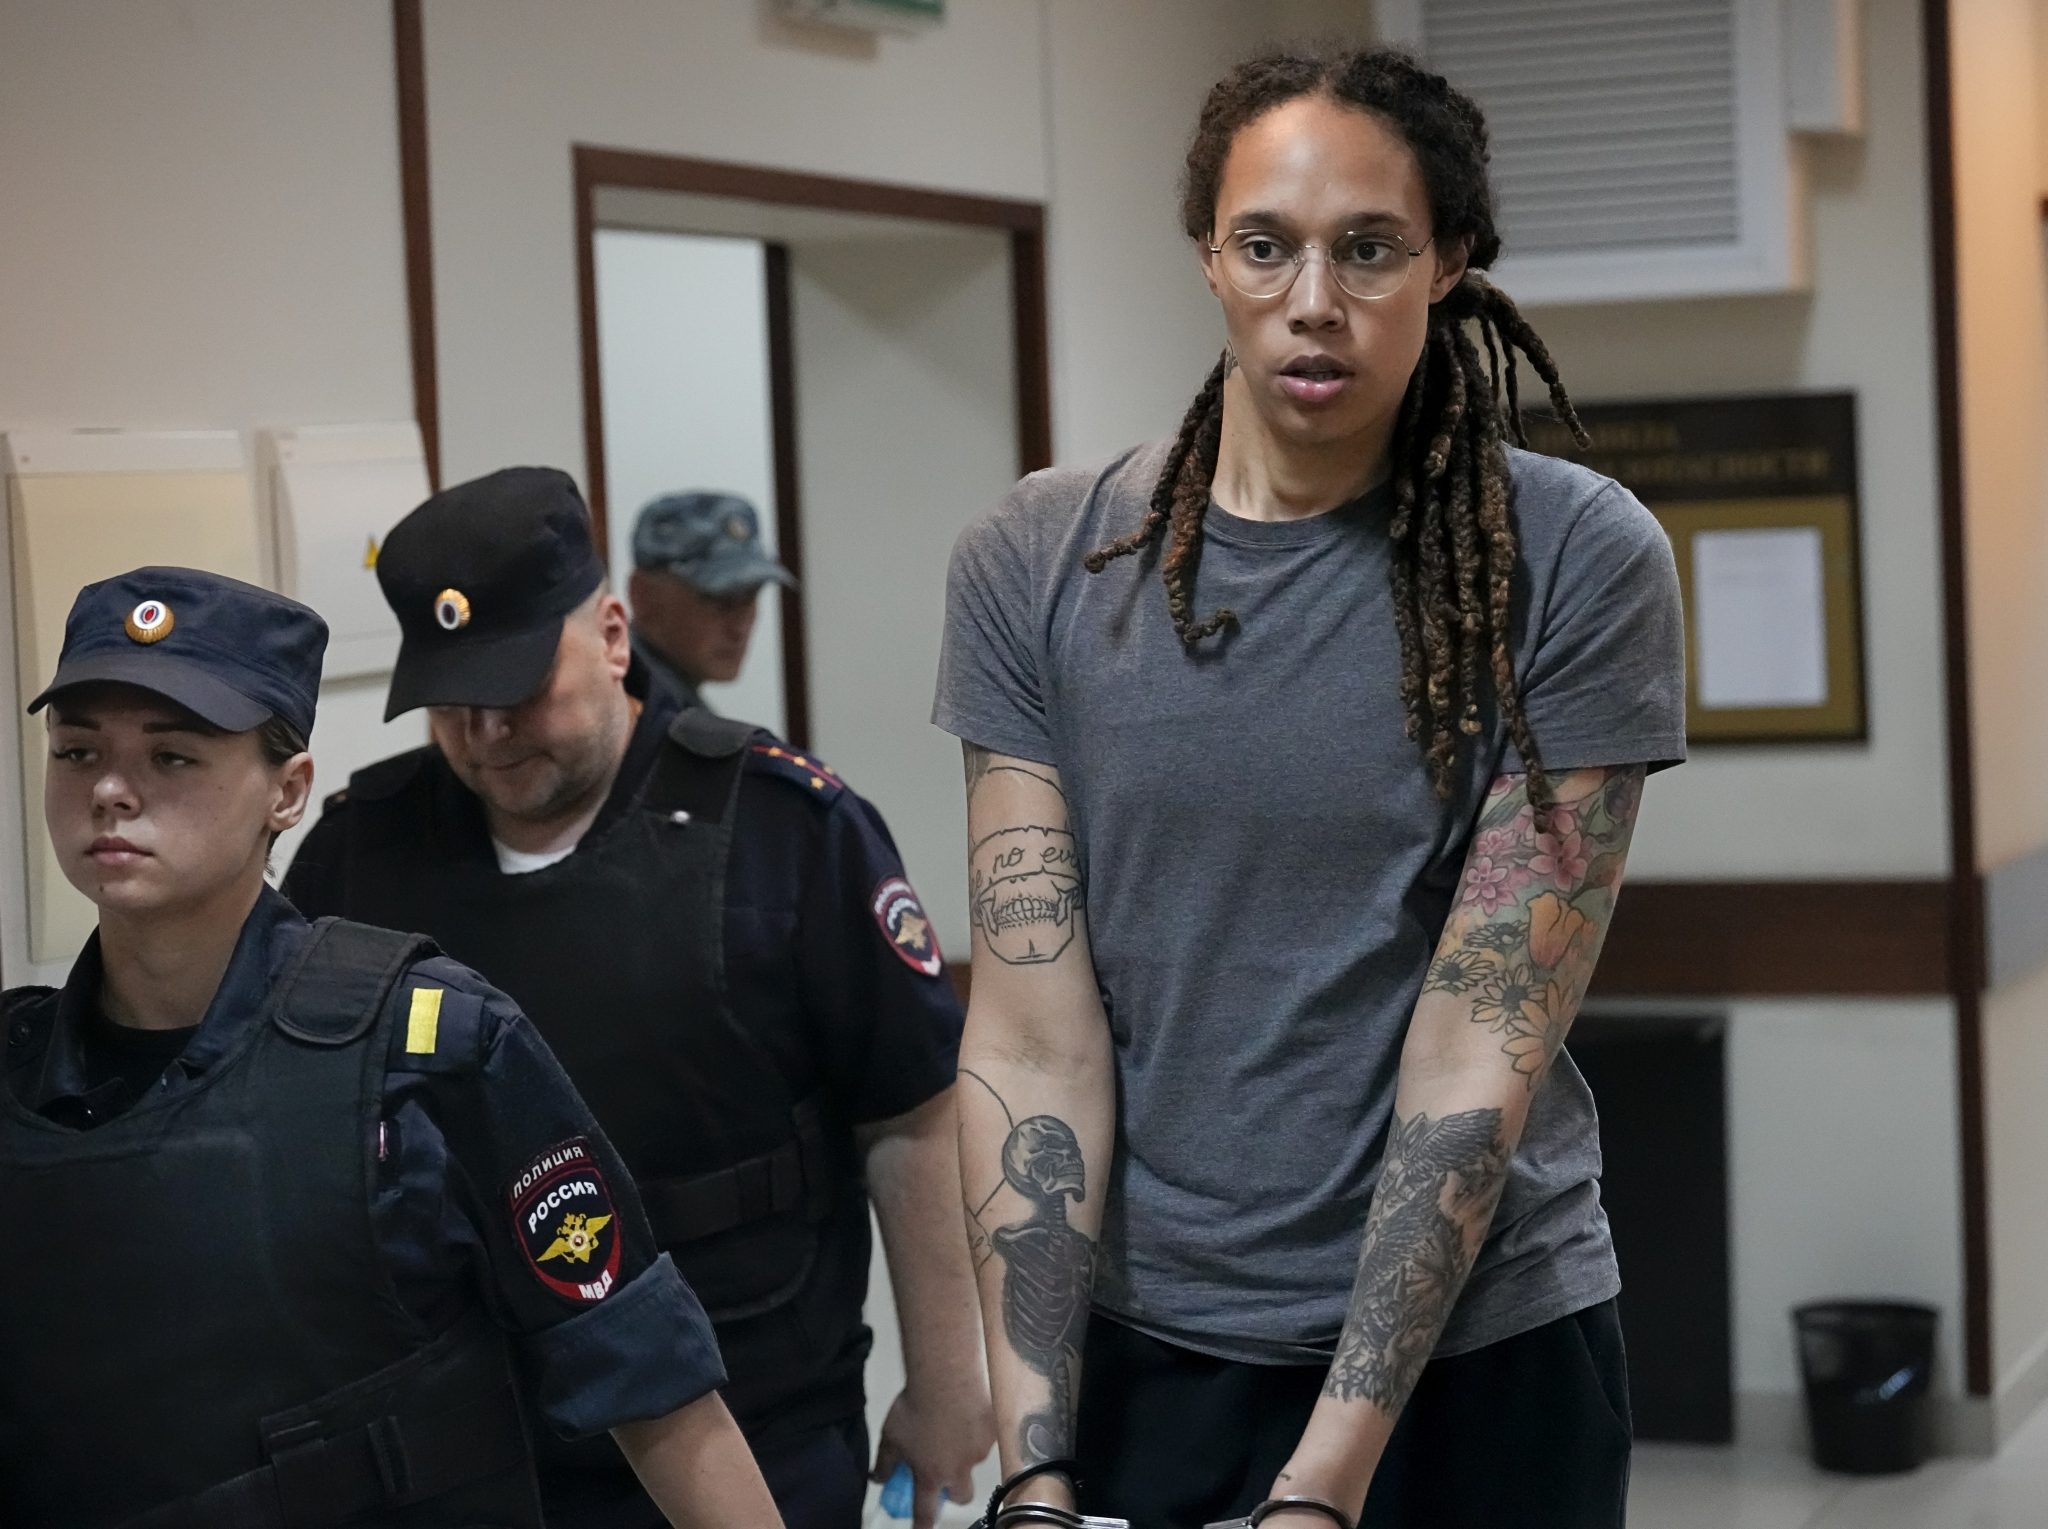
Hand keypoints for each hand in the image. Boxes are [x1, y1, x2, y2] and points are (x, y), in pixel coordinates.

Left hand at [871, 1384, 996, 1528]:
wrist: (944, 1376)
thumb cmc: (913, 1407)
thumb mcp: (890, 1437)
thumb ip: (884, 1463)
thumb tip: (877, 1478)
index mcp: (930, 1476)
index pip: (926, 1512)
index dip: (923, 1526)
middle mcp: (958, 1470)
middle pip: (960, 1496)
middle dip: (952, 1490)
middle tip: (943, 1470)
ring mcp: (979, 1451)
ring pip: (973, 1462)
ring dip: (964, 1452)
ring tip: (953, 1423)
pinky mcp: (993, 1431)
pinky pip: (985, 1437)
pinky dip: (976, 1429)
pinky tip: (966, 1410)